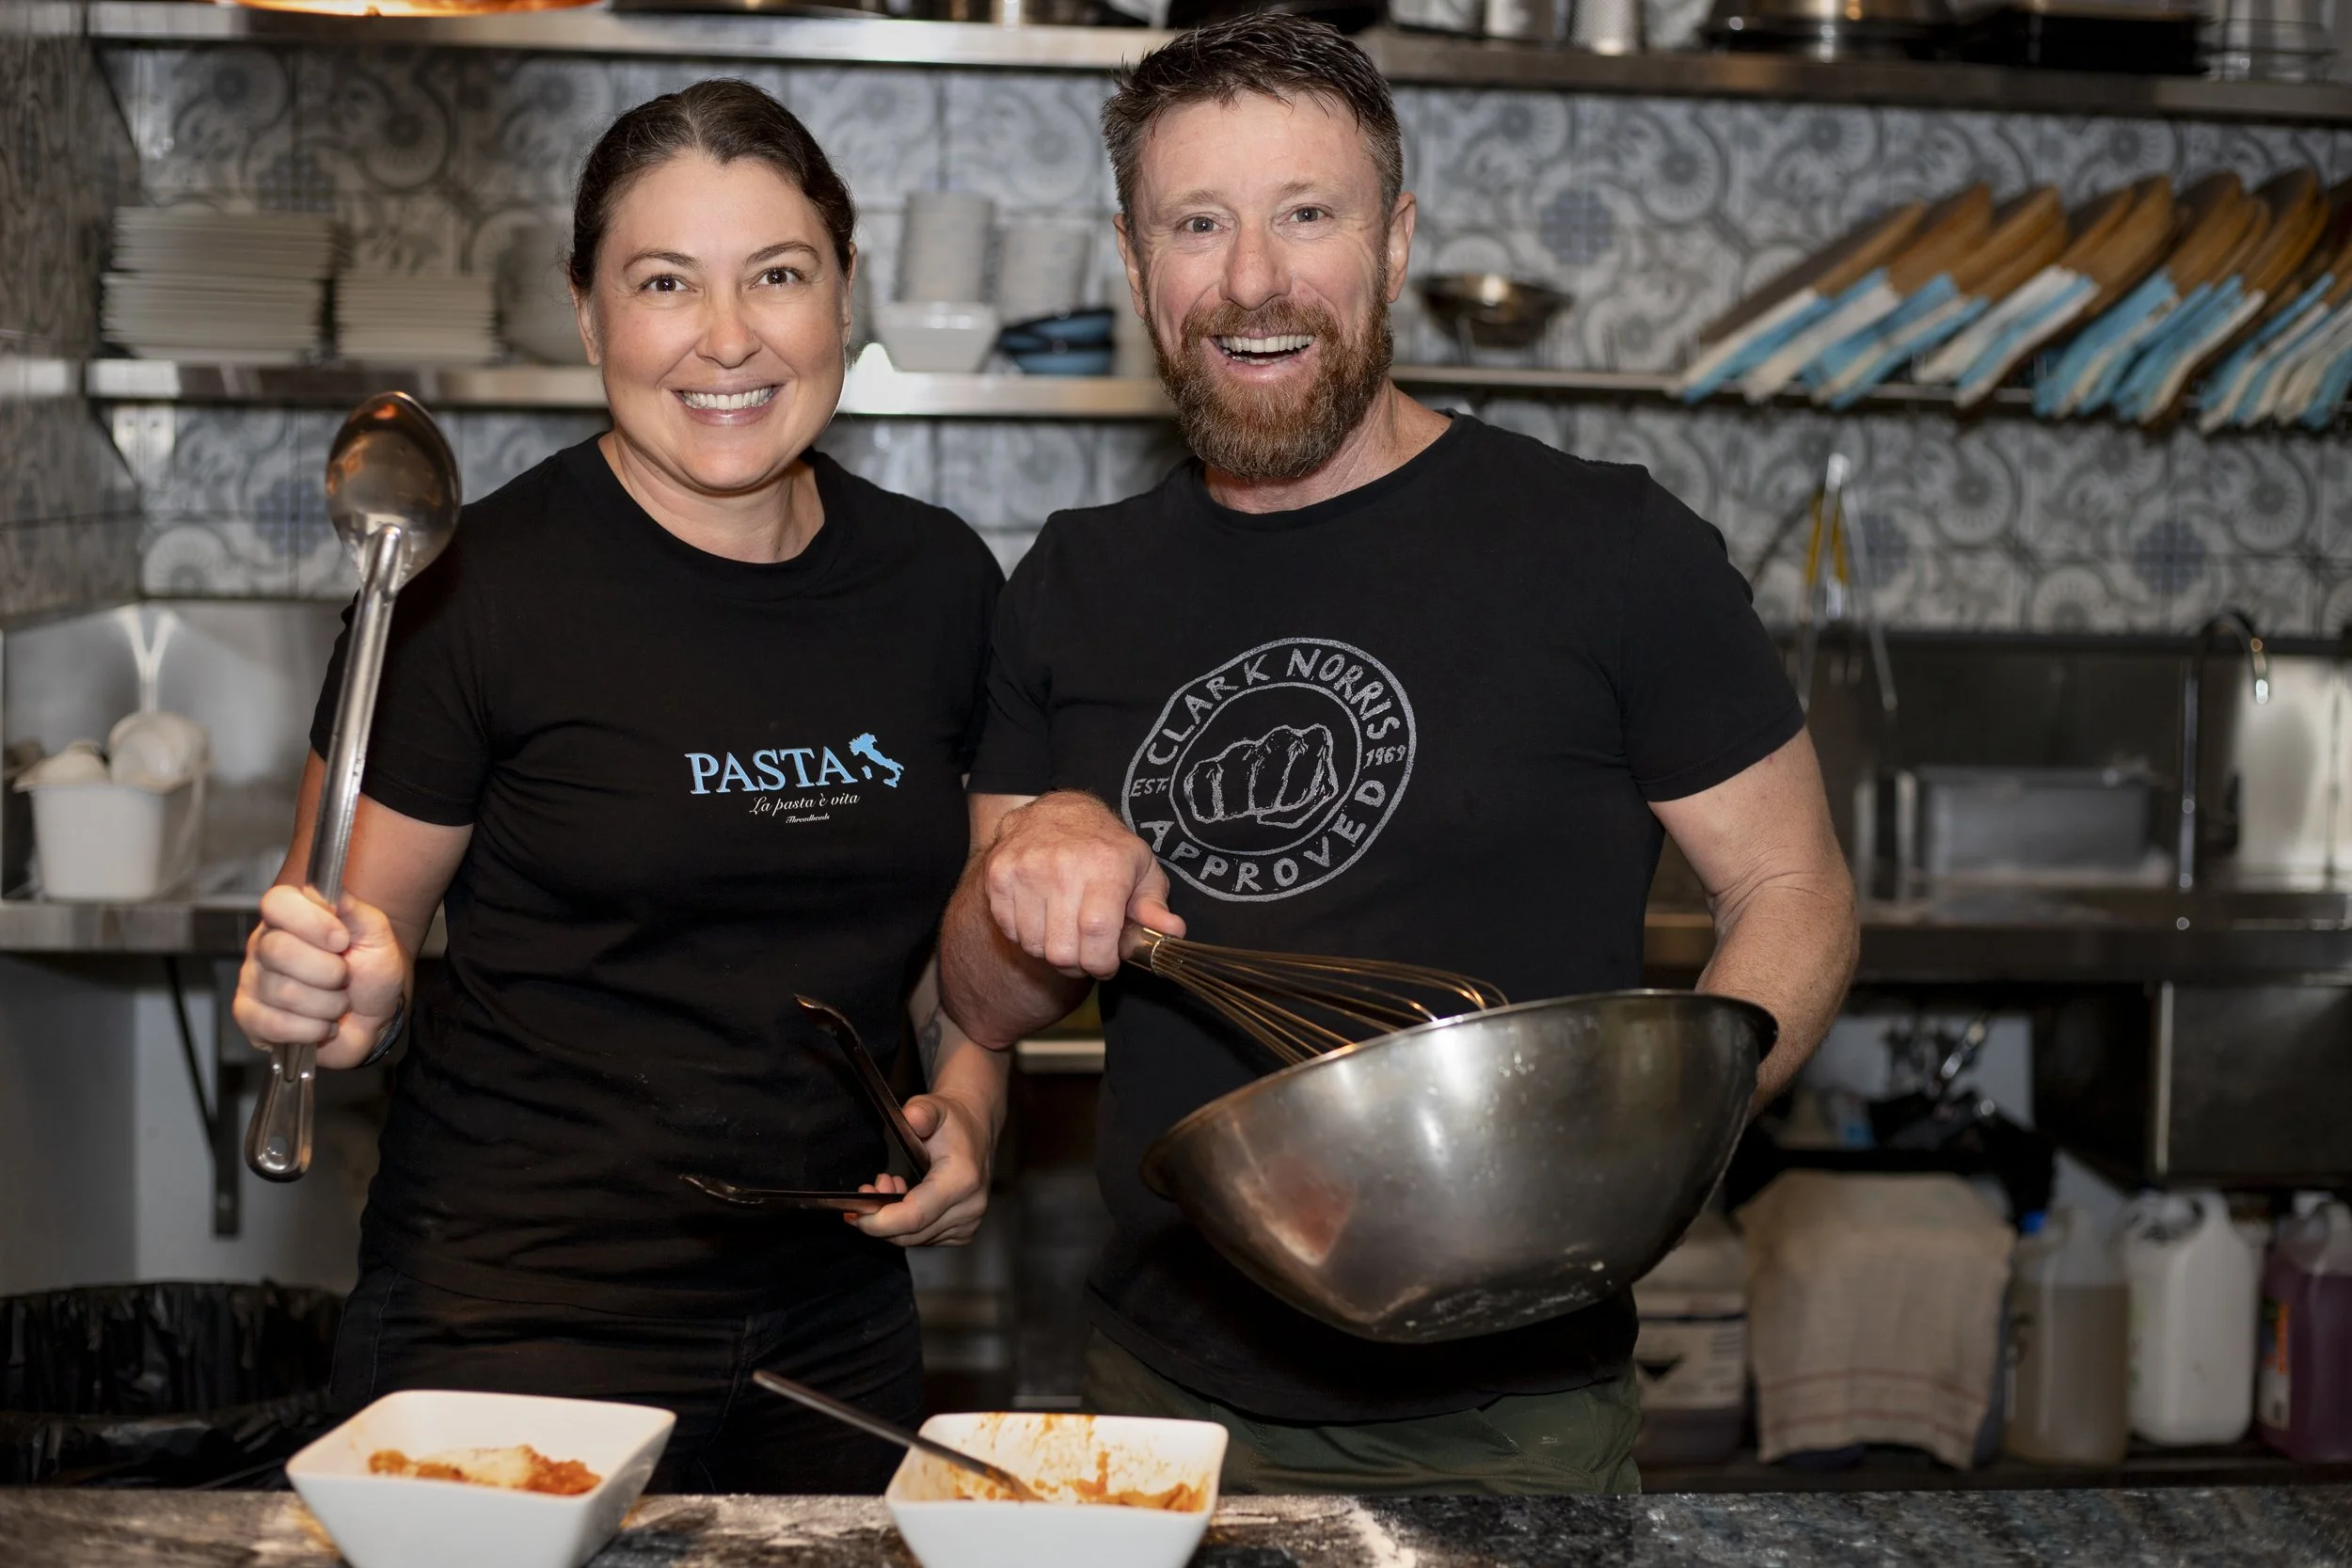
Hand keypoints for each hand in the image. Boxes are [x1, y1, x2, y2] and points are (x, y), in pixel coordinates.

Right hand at [233, 883, 406, 1069]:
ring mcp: (253, 982)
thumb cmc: (372, 972)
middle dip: (328, 971)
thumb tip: (325, 890)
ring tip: (337, 1002)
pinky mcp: (250, 1018)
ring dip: (327, 1004)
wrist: (375, 1019)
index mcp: (290, 918)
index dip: (311, 922)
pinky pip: (274, 1024)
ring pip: (283, 992)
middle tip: (344, 977)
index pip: (276, 903)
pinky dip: (312, 1029)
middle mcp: (264, 945)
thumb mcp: (375, 933)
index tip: (341, 940)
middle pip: (278, 950)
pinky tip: (321, 1024)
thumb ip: (352, 908)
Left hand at [851, 1092, 992, 1246]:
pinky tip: (904, 1199)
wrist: (976, 1131)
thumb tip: (911, 1117)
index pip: (914, 1216)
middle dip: (879, 1219)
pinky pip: (924, 1239)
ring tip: (887, 1186)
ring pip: (914, 1240)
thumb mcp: (934, 1107)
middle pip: (910, 1234)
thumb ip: (921, 1112)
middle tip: (867, 1190)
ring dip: (892, 1221)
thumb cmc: (952, 1122)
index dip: (880, 1221)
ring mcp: (969, 1223)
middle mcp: (970, 1207)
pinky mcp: (964, 1232)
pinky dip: (906, 1226)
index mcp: (962, 1179)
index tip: (855, 1212)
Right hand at [980, 791, 1183, 979]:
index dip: (1102, 962)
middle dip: (1078, 963)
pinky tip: (1042, 916)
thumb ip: (1154, 907)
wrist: (1056, 811)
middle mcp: (1062, 865)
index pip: (1097, 934)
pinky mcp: (998, 874)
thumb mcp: (1141, 870)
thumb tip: (1173, 933)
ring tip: (1064, 930)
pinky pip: (1010, 931)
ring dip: (1051, 949)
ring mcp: (1025, 869)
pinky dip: (1026, 935)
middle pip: (1062, 950)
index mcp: (1105, 865)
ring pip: (1034, 946)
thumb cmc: (1106, 848)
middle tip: (1086, 951)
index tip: (1106, 964)